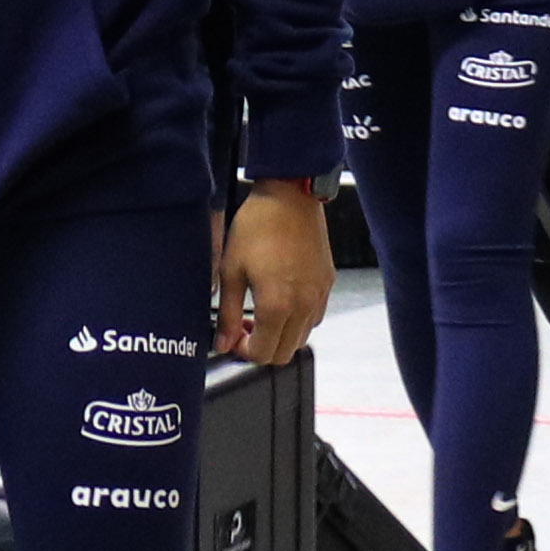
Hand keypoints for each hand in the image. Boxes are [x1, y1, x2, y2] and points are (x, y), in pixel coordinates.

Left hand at [216, 180, 331, 362]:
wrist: (289, 196)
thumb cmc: (258, 226)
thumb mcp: (231, 270)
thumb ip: (228, 314)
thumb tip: (223, 343)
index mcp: (277, 305)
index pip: (262, 353)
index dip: (243, 351)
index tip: (232, 337)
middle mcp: (303, 305)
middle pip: (284, 353)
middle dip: (261, 348)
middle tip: (244, 328)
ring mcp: (319, 295)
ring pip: (301, 338)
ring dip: (280, 336)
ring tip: (262, 313)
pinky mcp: (327, 284)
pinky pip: (315, 318)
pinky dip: (298, 321)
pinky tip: (282, 301)